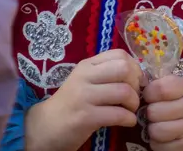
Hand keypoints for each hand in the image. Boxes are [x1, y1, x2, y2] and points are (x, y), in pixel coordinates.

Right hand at [25, 49, 141, 150]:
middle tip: (133, 96)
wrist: (43, 128)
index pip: (119, 54)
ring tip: (130, 110)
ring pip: (124, 92)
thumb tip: (139, 74)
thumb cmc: (71, 103)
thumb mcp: (86, 81)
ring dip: (134, 103)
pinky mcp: (85, 117)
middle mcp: (84, 77)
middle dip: (136, 83)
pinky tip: (127, 122)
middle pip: (124, 69)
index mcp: (87, 65)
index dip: (135, 67)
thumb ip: (107, 73)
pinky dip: (129, 119)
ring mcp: (83, 97)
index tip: (135, 81)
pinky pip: (118, 114)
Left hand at [144, 76, 182, 150]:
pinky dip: (158, 144)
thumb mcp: (180, 91)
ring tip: (164, 128)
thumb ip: (161, 86)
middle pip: (153, 111)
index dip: (149, 95)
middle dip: (151, 116)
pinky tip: (169, 139)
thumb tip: (136, 89)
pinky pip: (158, 145)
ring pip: (154, 130)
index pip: (159, 88)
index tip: (153, 99)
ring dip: (154, 132)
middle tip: (160, 116)